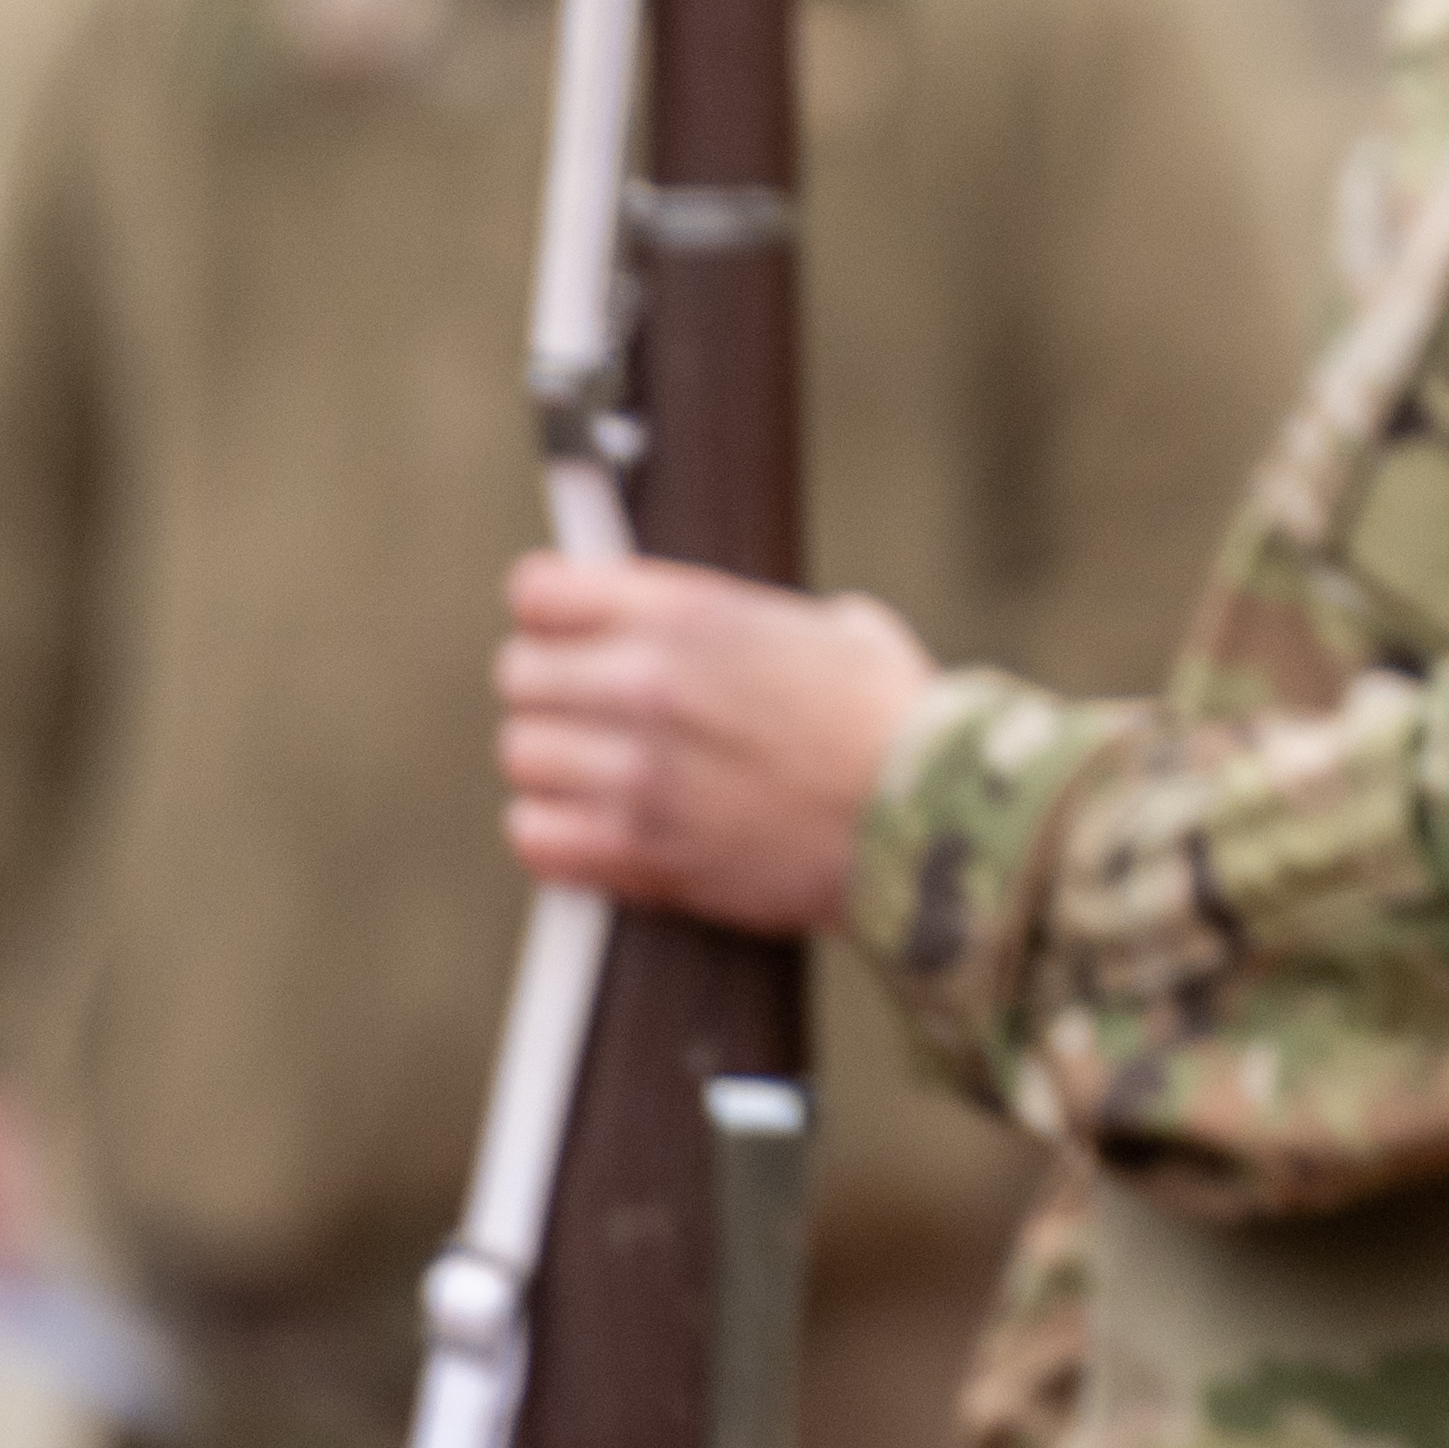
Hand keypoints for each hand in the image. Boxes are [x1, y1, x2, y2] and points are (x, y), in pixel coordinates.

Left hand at [494, 555, 936, 936]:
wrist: (929, 821)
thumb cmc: (891, 720)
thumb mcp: (826, 626)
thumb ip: (736, 622)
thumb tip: (695, 628)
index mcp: (690, 614)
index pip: (539, 593)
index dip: (549, 610)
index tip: (563, 626)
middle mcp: (648, 686)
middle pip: (520, 676)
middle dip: (552, 689)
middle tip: (589, 707)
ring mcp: (638, 775)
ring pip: (523, 756)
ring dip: (556, 763)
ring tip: (601, 771)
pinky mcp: (640, 854)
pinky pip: (535, 836)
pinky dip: (555, 832)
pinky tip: (594, 825)